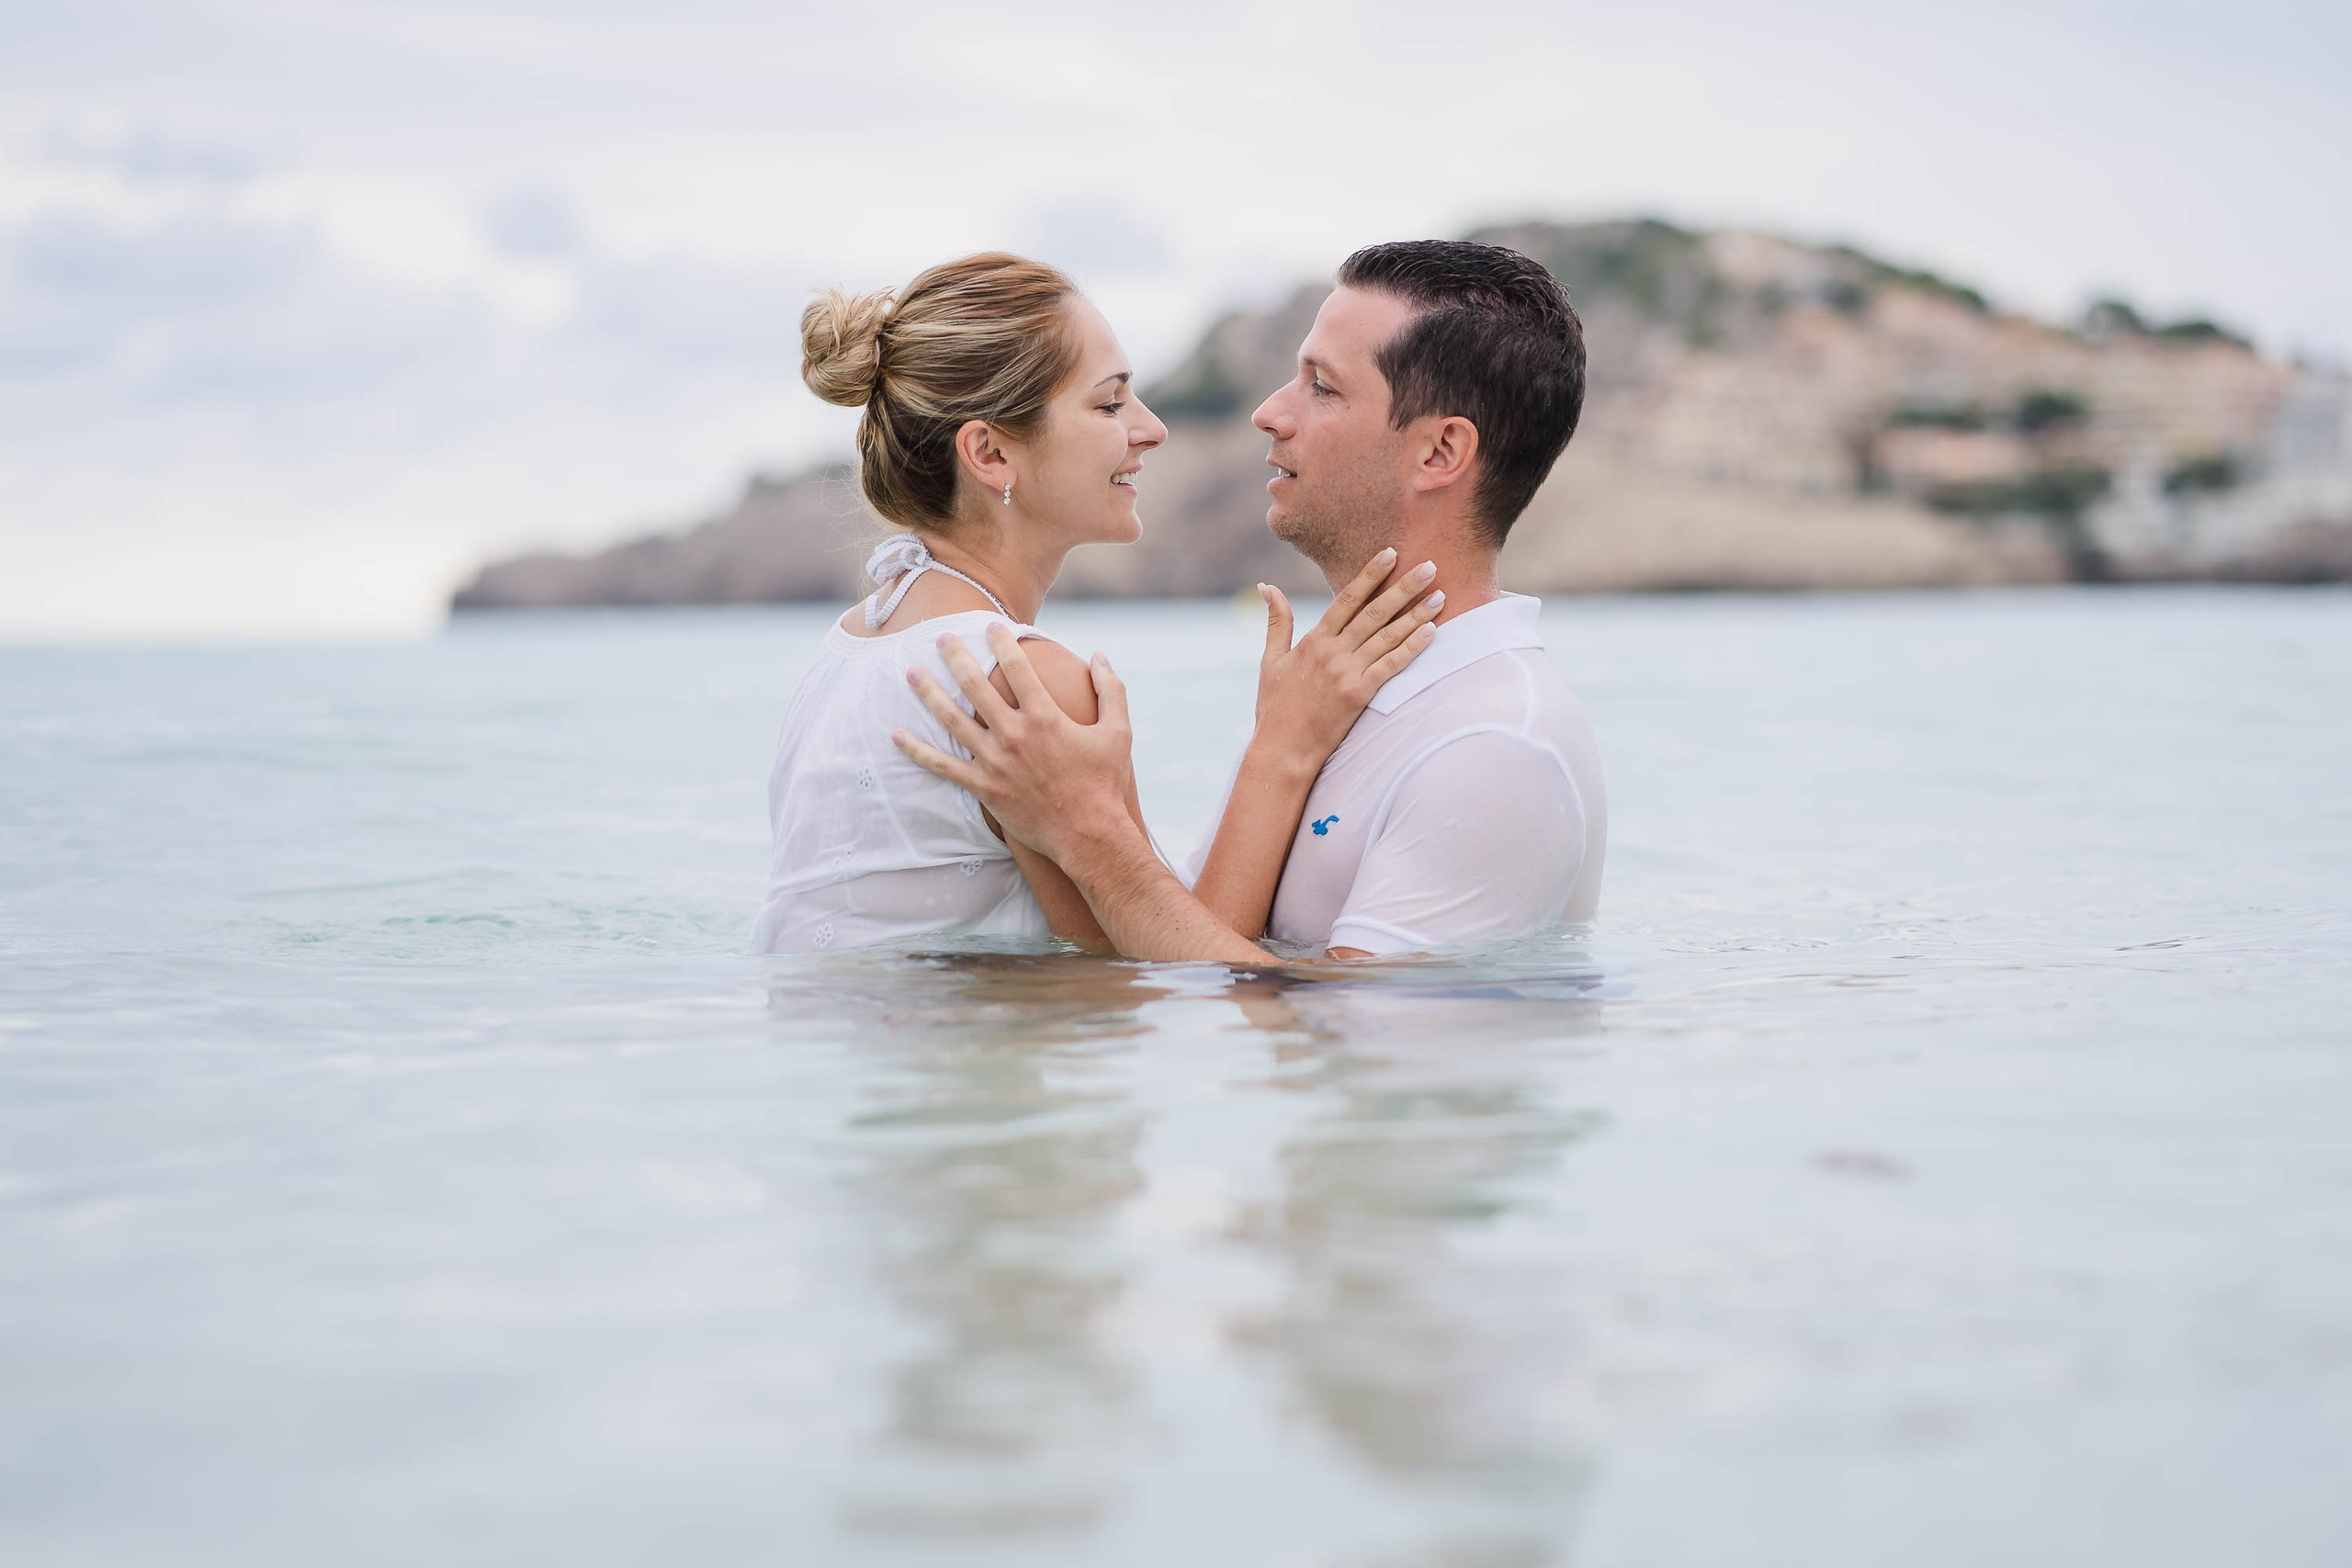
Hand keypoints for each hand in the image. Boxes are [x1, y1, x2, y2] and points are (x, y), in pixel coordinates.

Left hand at [894, 624, 1141, 869]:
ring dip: (929, 694)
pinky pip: (944, 767)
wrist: (1089, 834)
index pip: (1016, 666)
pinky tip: (898, 735)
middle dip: (956, 657)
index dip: (1001, 642)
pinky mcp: (985, 788)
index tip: (990, 626)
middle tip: (941, 638)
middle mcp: (1014, 734)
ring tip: (912, 673)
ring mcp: (995, 761)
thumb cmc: (1105, 782)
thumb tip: (1101, 656)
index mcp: (1044, 716)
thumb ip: (1110, 690)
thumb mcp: (1118, 732)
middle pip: (975, 685)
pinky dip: (918, 751)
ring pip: (953, 720)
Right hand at [1253, 548, 1440, 769]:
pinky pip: (1391, 666)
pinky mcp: (1359, 694)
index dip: (1371, 574)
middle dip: (1404, 587)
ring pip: (1387, 636)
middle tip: (1430, 566)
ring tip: (1440, 595)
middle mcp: (1332, 652)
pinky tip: (1431, 632)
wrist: (1282, 749)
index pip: (1347, 598)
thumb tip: (1266, 587)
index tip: (1391, 553)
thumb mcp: (1271, 661)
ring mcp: (1346, 672)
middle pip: (1374, 611)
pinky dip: (1412, 648)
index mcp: (1313, 640)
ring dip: (1416, 614)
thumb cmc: (1276, 707)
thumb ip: (1277, 622)